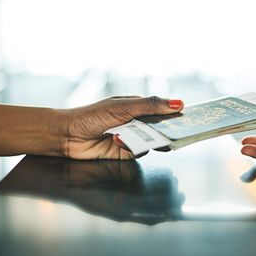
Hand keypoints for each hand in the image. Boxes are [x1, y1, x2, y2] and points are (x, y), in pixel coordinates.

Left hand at [61, 96, 183, 159]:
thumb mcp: (124, 107)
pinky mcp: (124, 153)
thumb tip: (178, 102)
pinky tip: (119, 142)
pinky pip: (138, 152)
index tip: (189, 118)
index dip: (175, 114)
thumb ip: (151, 106)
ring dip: (147, 140)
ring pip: (151, 141)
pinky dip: (133, 148)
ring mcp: (131, 138)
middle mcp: (136, 122)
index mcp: (137, 107)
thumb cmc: (91, 116)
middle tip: (176, 135)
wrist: (66, 136)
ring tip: (141, 138)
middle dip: (167, 131)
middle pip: (160, 128)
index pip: (162, 110)